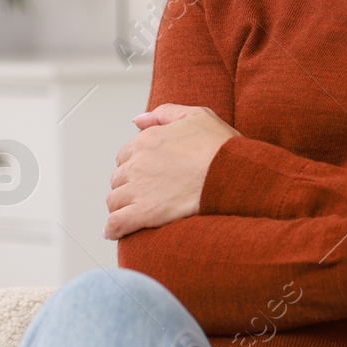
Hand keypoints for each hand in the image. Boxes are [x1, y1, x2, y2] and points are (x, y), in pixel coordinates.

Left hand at [104, 104, 239, 239]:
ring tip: (131, 214)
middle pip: (118, 178)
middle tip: (142, 196)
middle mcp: (138, 163)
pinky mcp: (143, 213)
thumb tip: (138, 120)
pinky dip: (113, 229)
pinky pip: (116, 224)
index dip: (133, 166)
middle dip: (127, 187)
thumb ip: (164, 113)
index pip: (125, 156)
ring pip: (114, 201)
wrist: (233, 174)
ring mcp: (138, 188)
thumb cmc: (221, 147)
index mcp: (147, 140)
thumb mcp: (196, 116)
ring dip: (120, 207)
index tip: (144, 176)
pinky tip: (116, 233)